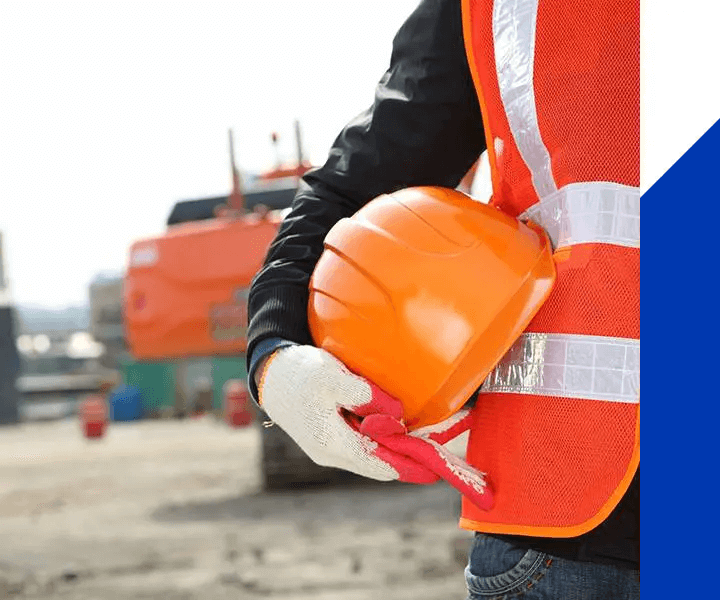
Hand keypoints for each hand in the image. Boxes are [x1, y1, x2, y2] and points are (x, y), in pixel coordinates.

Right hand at [257, 345, 492, 509]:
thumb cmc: (299, 374)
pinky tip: (398, 430)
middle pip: (378, 464)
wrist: (270, 375)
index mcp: (332, 443)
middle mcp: (332, 452)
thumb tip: (397, 413)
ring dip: (396, 451)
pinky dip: (383, 441)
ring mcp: (329, 447)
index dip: (409, 468)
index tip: (435, 470)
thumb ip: (365, 395)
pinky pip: (362, 445)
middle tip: (438, 457)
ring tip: (425, 444)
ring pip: (371, 455)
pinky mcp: (330, 436)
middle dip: (408, 461)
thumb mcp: (332, 377)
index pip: (379, 463)